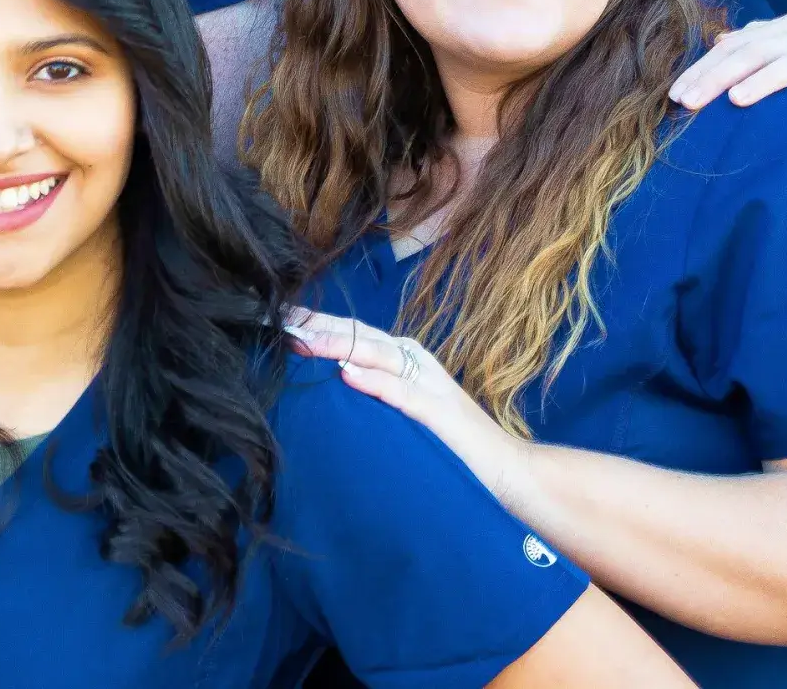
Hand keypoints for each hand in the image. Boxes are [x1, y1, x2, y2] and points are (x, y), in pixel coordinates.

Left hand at [284, 310, 533, 504]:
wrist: (507, 469)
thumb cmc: (448, 444)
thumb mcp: (401, 412)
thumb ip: (371, 392)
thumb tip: (325, 378)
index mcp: (404, 358)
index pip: (354, 332)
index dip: (317, 323)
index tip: (279, 318)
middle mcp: (415, 362)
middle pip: (361, 335)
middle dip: (319, 326)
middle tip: (280, 321)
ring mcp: (431, 384)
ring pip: (378, 355)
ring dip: (338, 344)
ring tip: (303, 340)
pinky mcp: (441, 413)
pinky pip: (404, 393)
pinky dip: (375, 382)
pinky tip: (347, 374)